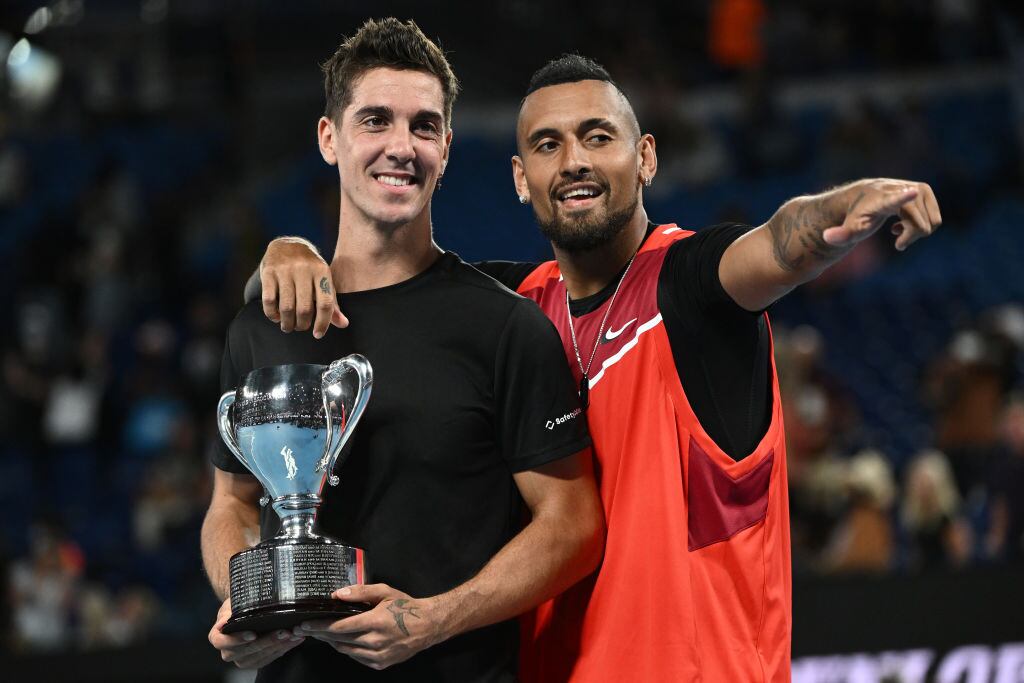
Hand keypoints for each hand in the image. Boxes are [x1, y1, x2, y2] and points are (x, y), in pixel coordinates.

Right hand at [208, 596, 305, 668]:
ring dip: (278, 646)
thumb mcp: (232, 602)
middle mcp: (228, 651)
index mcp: (217, 636)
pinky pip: (270, 658)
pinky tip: (294, 639)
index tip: (253, 634)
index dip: (237, 640)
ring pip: (260, 657)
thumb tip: (230, 615)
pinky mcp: (256, 661)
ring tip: (293, 635)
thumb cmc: (237, 604)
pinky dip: (284, 648)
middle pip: (246, 651)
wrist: (244, 610)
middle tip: (283, 632)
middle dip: (266, 642)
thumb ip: (232, 608)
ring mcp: (242, 658)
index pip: (222, 642)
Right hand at [261, 238, 347, 336]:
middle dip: (302, 324)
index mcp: (322, 272)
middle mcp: (304, 270)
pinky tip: (276, 317)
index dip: (323, 323)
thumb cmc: (309, 268)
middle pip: (304, 308)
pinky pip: (269, 300)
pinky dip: (272, 314)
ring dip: (287, 323)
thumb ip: (332, 303)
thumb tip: (343, 324)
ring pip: (286, 307)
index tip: (318, 334)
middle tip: (300, 328)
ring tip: (288, 326)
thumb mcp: (324, 280)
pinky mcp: (268, 272)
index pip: (325, 303)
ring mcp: (285, 270)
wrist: (287, 244)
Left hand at [294, 583, 446, 670]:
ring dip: (332, 642)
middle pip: (339, 639)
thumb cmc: (405, 606)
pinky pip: (357, 657)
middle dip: (320, 634)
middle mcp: (374, 642)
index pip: (339, 626)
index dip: (319, 626)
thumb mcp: (384, 592)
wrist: (428, 625)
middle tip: (305, 629)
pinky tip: (343, 641)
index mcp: (375, 622)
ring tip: (322, 634)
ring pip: (346, 650)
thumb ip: (360, 592)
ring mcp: (377, 656)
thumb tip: (337, 594)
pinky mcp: (380, 664)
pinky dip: (347, 649)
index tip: (305, 624)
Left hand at [822, 179, 941, 251]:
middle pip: (921, 225)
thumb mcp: (849, 229)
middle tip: (896, 240)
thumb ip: (840, 235)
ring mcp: (915, 188)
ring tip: (898, 229)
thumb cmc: (856, 215)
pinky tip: (905, 222)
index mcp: (882, 200)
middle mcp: (901, 190)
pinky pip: (934, 218)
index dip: (902, 196)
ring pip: (931, 223)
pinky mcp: (924, 189)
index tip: (911, 191)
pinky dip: (923, 225)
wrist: (863, 196)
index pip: (893, 199)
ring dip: (917, 231)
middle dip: (910, 237)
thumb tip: (826, 237)